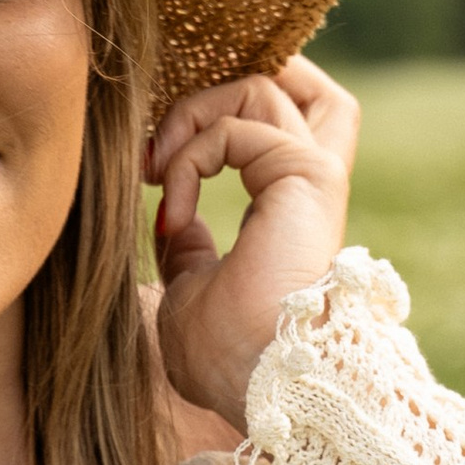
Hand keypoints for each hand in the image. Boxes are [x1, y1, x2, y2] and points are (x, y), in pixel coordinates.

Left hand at [145, 53, 360, 427]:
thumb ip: (188, 251)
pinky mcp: (308, 175)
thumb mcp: (190, 295)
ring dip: (194, 115)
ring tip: (157, 167)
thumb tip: (174, 223)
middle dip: (238, 79)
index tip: (149, 175)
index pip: (272, 135)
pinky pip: (237, 127)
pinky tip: (173, 209)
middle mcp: (310, 190)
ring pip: (266, 87)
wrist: (260, 385)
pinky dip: (190, 156)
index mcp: (289, 214)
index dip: (208, 129)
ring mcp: (314, 178)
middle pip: (308, 89)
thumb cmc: (226, 359)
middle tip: (173, 125)